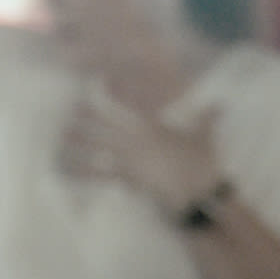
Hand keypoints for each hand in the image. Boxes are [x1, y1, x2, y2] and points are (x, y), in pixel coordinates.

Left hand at [56, 88, 219, 213]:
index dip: (109, 94)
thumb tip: (220, 104)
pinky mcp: (128, 180)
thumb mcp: (205, 137)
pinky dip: (82, 174)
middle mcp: (137, 139)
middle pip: (105, 124)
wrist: (199, 193)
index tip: (95, 85)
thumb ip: (208, 118)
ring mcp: (131, 159)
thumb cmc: (202, 163)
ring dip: (78, 143)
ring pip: (98, 147)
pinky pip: (100, 176)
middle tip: (67, 111)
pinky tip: (66, 173)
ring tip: (59, 138)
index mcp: (152, 126)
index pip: (127, 105)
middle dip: (86, 117)